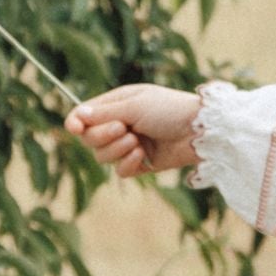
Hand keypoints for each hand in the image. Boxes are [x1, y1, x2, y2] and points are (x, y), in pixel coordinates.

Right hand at [65, 84, 202, 179]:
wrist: (201, 132)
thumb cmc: (169, 110)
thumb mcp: (134, 105)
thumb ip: (104, 113)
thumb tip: (77, 117)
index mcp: (117, 103)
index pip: (84, 115)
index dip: (75, 122)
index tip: (74, 128)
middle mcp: (120, 123)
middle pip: (89, 138)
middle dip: (102, 136)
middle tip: (124, 129)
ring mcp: (129, 144)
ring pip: (102, 156)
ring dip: (117, 150)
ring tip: (137, 142)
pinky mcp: (141, 163)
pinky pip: (120, 171)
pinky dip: (128, 164)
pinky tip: (143, 156)